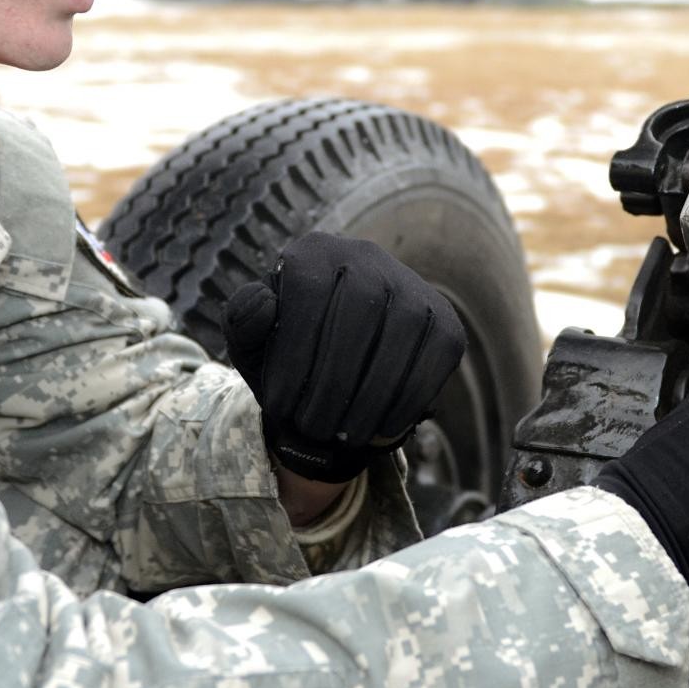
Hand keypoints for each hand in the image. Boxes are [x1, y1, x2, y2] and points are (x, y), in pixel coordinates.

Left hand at [222, 232, 466, 483]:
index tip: (280, 407)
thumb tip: (264, 302)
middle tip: (313, 427)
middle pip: (360, 312)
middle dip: (334, 380)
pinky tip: (381, 428)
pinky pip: (434, 355)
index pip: (310, 293)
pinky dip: (408, 397)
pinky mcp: (444, 320)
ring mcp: (412, 286)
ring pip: (401, 333)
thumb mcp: (254, 340)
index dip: (295, 356)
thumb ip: (244, 320)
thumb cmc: (288, 353)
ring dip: (372, 394)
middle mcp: (367, 256)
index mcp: (314, 252)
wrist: (335, 369)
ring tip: (343, 434)